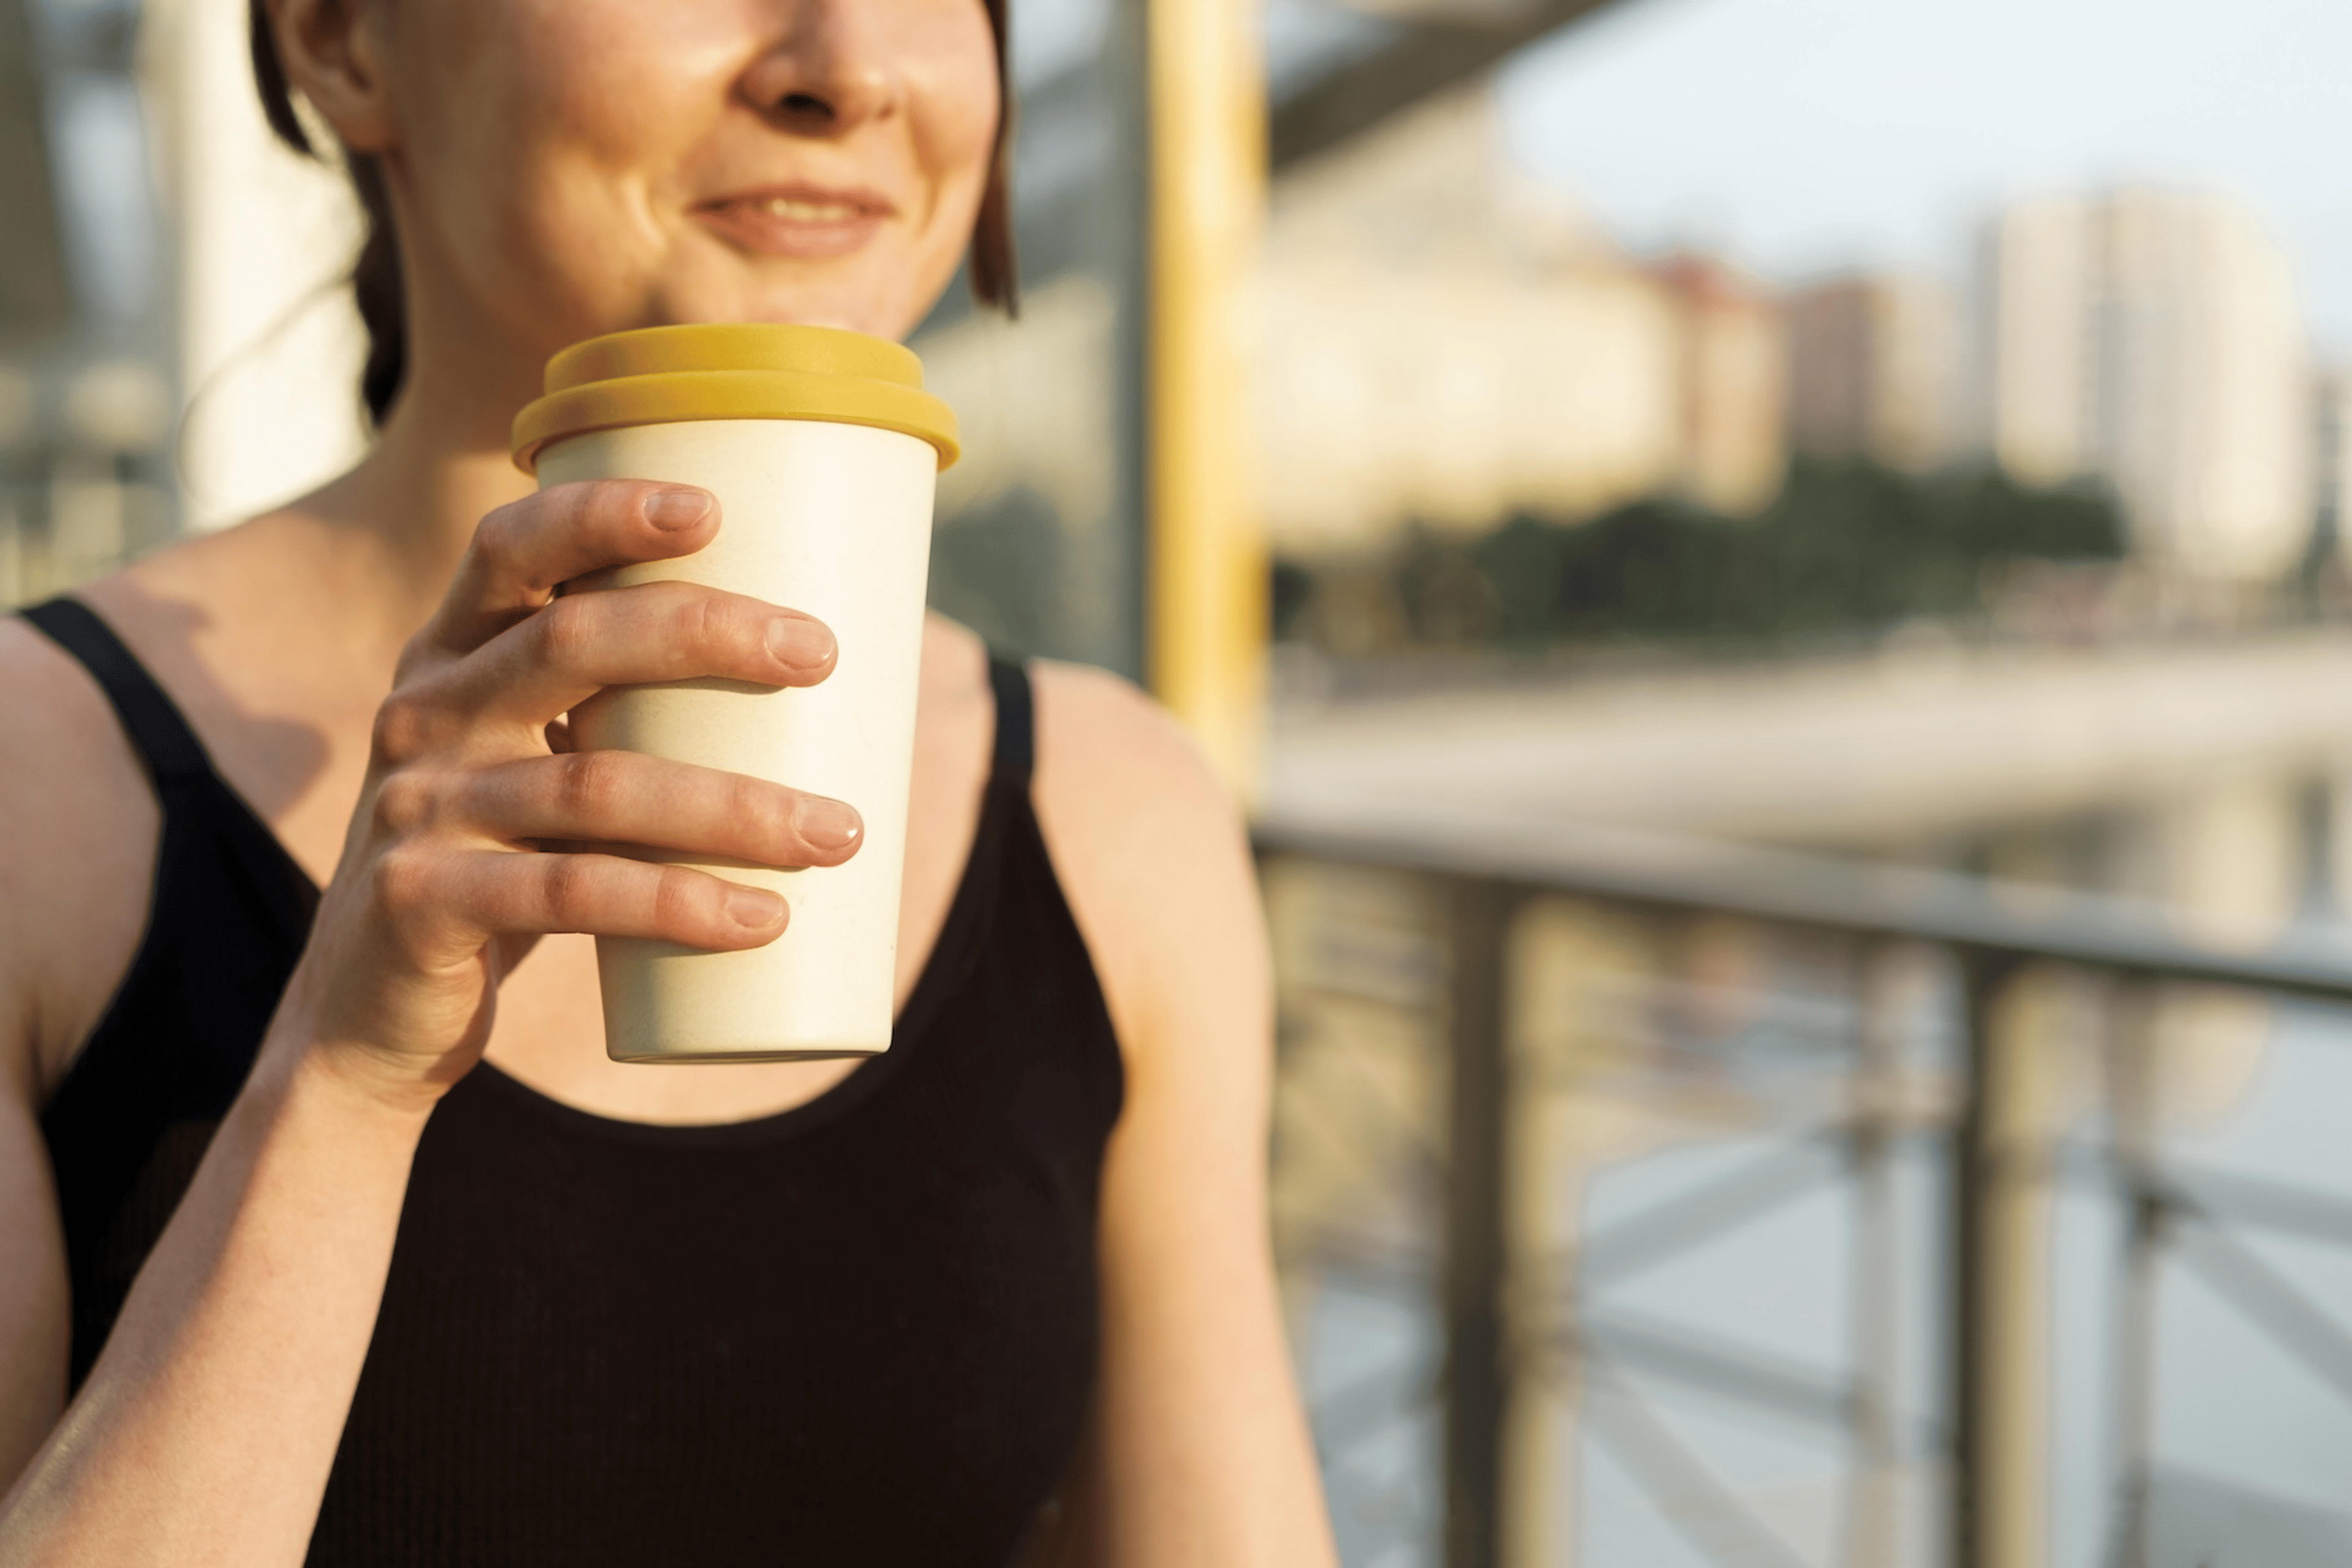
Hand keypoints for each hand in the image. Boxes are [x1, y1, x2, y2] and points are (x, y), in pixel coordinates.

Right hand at [274, 481, 859, 1107]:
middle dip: (707, 633)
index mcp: (452, 655)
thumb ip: (622, 720)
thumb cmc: (502, 868)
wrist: (371, 1014)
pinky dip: (679, 902)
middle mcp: (424, 712)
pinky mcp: (422, 903)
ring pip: (595, 784)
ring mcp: (416, 807)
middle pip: (571, 640)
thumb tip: (813, 690)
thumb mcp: (534, 770)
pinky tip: (761, 918)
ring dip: (735, 805)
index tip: (712, 508)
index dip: (603, 514)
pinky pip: (573, 892)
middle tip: (821, 652)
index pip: (511, 547)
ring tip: (838, 830)